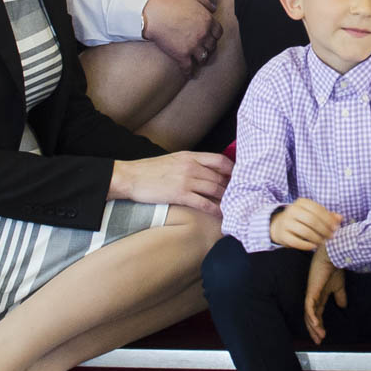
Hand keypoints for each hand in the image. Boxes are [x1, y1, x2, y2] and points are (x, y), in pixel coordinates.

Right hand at [110, 150, 232, 213]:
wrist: (130, 177)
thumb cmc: (149, 170)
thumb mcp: (172, 159)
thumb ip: (189, 162)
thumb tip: (204, 170)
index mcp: (190, 156)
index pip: (219, 160)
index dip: (232, 169)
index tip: (238, 177)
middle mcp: (191, 166)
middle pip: (220, 176)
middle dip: (231, 186)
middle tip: (239, 195)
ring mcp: (186, 180)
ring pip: (215, 189)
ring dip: (226, 198)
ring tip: (233, 205)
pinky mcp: (180, 194)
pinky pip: (203, 202)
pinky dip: (215, 209)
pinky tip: (221, 214)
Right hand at [142, 0, 222, 72]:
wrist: (153, 15)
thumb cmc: (170, 4)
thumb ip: (205, 2)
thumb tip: (214, 8)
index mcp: (207, 20)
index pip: (218, 33)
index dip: (214, 36)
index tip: (210, 37)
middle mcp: (203, 34)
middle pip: (212, 46)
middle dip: (208, 47)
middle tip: (204, 49)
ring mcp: (193, 46)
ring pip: (203, 58)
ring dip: (201, 59)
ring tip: (198, 61)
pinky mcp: (182, 55)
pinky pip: (189, 68)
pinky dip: (189, 72)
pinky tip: (188, 73)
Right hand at [269, 197, 341, 250]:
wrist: (279, 225)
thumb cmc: (301, 219)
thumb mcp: (313, 214)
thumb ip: (327, 215)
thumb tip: (340, 218)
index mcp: (301, 202)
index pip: (318, 209)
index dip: (328, 219)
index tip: (336, 228)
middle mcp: (292, 210)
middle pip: (312, 220)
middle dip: (324, 230)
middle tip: (331, 236)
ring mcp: (286, 222)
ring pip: (305, 231)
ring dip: (317, 238)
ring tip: (323, 241)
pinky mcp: (282, 235)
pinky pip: (296, 242)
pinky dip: (307, 245)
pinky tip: (313, 246)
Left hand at [303, 248, 346, 343]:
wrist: (332, 257)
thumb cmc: (334, 268)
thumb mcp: (339, 286)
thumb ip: (340, 296)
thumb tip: (343, 306)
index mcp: (319, 297)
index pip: (316, 315)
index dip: (318, 326)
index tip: (323, 337)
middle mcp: (313, 297)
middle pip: (310, 318)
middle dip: (314, 331)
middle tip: (318, 341)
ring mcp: (311, 295)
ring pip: (309, 315)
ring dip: (314, 327)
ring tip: (320, 336)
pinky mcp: (311, 291)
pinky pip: (309, 307)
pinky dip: (312, 316)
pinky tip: (316, 324)